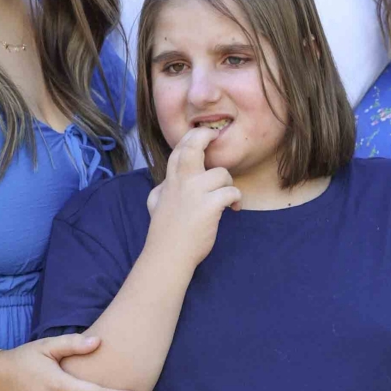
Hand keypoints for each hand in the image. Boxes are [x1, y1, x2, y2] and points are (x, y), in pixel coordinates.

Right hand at [145, 127, 240, 265]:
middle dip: (205, 136)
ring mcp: (195, 193)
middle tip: (216, 137)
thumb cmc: (164, 232)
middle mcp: (181, 182)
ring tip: (228, 197)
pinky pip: (231, 192)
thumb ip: (162, 190)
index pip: (179, 149)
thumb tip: (164, 184)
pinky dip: (236, 199)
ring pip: (222, 173)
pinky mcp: (210, 206)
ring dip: (228, 184)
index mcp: (170, 180)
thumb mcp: (154, 204)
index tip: (206, 134)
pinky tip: (233, 209)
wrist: (168, 255)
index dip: (193, 136)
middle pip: (193, 146)